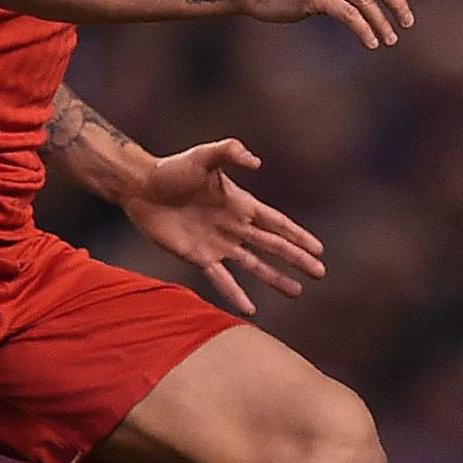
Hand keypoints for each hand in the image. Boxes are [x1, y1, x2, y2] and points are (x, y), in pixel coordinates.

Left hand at [123, 139, 327, 316]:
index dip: (298, 235)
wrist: (142, 187)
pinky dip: (235, 294)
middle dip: (297, 259)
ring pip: (254, 266)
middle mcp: (234, 227)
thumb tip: (257, 162)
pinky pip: (221, 279)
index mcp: (240, 204)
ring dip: (275, 279)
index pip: (277, 223)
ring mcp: (218, 244)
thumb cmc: (172, 168)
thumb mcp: (204, 155)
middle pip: (273, 246)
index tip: (319, 248)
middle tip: (320, 273)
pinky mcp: (198, 257)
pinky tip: (249, 310)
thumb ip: (230, 152)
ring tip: (296, 292)